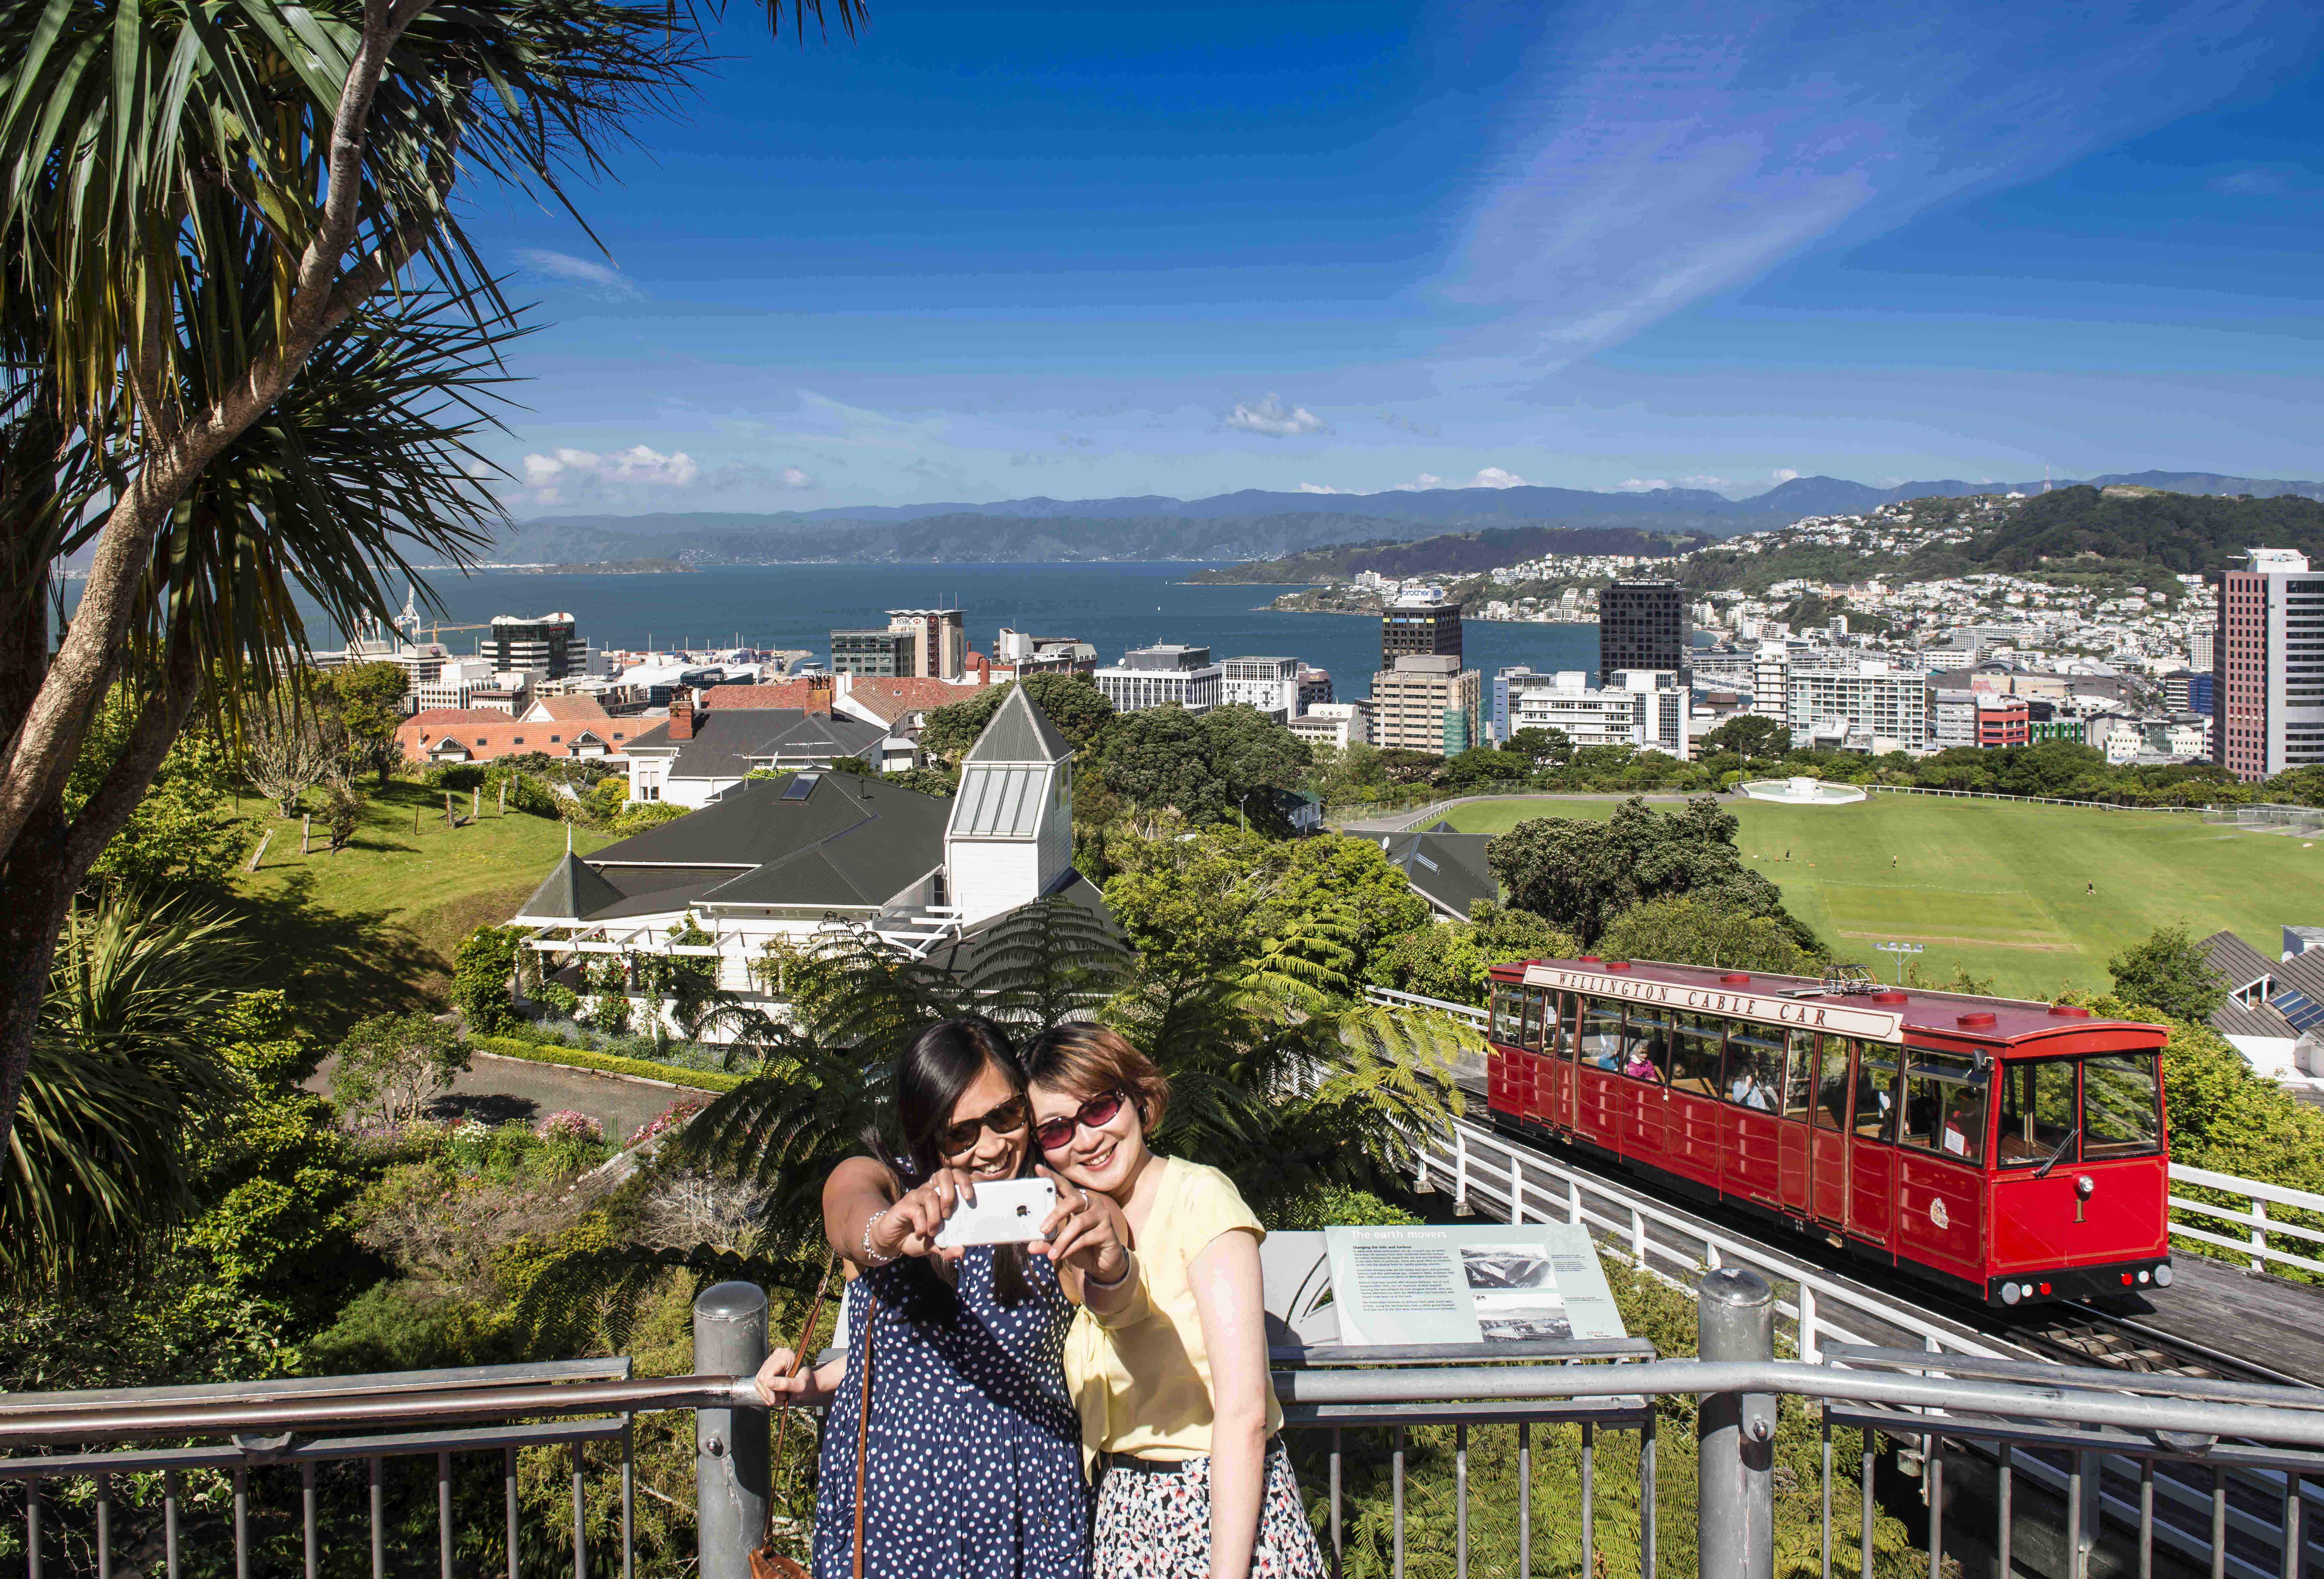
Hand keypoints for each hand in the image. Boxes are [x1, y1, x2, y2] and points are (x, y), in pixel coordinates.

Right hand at [753, 1346, 825, 1406]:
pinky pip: (759, 1382)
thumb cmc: (808, 1385)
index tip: (774, 1400)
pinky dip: (765, 1393)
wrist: (810, 1384)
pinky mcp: (768, 1368)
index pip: (768, 1373)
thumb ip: (787, 1384)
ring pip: (759, 1381)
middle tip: (781, 1400)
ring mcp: (771, 1360)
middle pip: (762, 1377)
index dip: (768, 1389)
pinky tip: (775, 1398)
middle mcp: (777, 1354)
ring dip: (767, 1394)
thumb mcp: (800, 1386)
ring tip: (780, 1399)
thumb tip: (769, 1383)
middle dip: (768, 1393)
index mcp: (786, 1355)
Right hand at [877, 1166, 977, 1262]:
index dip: (964, 1181)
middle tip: (949, 1215)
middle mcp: (929, 1190)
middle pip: (943, 1174)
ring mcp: (916, 1196)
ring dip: (935, 1216)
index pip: (955, 1176)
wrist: (892, 1241)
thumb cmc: (918, 1238)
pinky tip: (921, 1234)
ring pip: (930, 1195)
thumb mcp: (935, 1246)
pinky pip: (916, 1210)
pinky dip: (921, 1225)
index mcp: (941, 1194)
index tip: (970, 1197)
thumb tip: (961, 1251)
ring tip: (933, 1231)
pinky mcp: (904, 1205)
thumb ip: (947, 1249)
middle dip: (950, 1194)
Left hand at [1029, 1164, 1127, 1282]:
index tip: (1038, 1168)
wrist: (1102, 1263)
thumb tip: (1030, 1247)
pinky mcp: (1107, 1230)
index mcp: (1077, 1201)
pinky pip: (1085, 1238)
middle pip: (1073, 1200)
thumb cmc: (1081, 1247)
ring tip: (1051, 1253)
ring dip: (1062, 1239)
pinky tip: (1062, 1255)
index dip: (1051, 1177)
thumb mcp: (1061, 1244)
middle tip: (1042, 1229)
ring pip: (1078, 1222)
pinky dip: (1071, 1248)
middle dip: (1055, 1214)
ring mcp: (1101, 1215)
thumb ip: (1047, 1243)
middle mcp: (1091, 1203)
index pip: (1063, 1185)